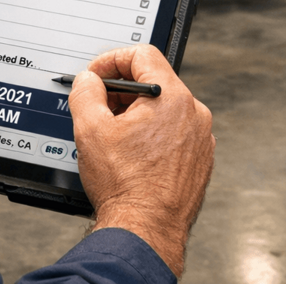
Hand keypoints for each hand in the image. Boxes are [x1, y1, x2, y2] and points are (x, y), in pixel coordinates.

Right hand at [68, 45, 214, 277]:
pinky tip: (129, 151)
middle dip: (120, 89)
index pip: (142, 54)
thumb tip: (88, 80)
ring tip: (111, 133)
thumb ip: (85, 91)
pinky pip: (172, 130)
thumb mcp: (89, 127)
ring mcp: (200, 139)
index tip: (95, 75)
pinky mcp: (198, 160)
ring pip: (162, 106)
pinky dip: (150, 132)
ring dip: (134, 111)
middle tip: (97, 105)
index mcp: (171, 98)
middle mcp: (193, 114)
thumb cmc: (125, 185)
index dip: (111, 59)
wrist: (145, 231)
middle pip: (152, 80)